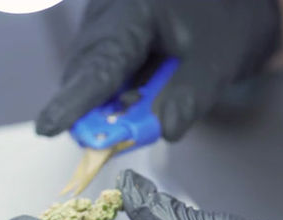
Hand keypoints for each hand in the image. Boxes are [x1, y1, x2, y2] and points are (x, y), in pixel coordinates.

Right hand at [35, 0, 281, 141]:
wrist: (234, 1)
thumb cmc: (228, 20)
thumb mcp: (218, 60)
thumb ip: (190, 96)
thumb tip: (164, 132)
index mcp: (133, 10)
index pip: (99, 62)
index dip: (75, 101)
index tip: (48, 127)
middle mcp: (109, 12)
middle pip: (85, 69)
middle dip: (91, 112)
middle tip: (101, 144)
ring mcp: (104, 21)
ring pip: (91, 73)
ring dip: (107, 105)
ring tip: (135, 118)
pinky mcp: (109, 34)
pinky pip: (102, 70)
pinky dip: (115, 94)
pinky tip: (139, 100)